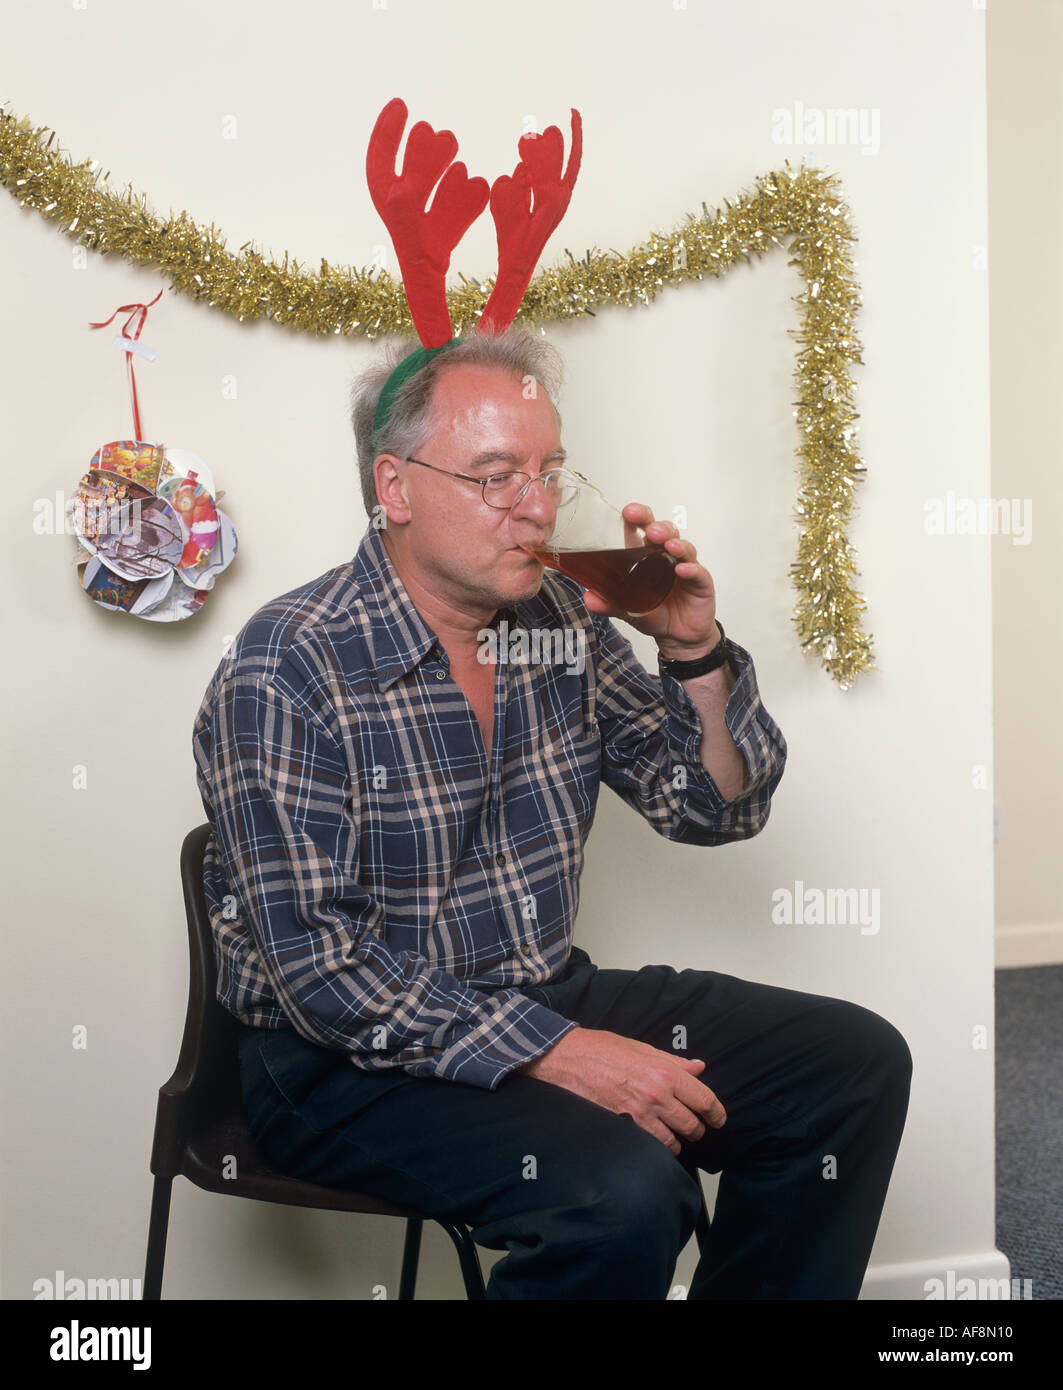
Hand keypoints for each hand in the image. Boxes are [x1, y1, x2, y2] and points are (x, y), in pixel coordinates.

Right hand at [519, 1027, 725, 1156]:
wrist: (567, 1059)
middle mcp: (656, 1095)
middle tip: (696, 1128)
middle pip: (692, 1125)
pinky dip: (657, 1146)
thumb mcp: (642, 1047)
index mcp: (665, 1072)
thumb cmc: (602, 1049)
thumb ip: (674, 1061)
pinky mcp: (623, 1126)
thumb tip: (699, 1068)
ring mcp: (639, 1114)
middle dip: (698, 1129)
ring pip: (673, 1140)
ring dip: (678, 1141)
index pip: (704, 1099)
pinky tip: (654, 1139)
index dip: (717, 1113)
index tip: (719, 1118)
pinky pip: (651, 1146)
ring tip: (675, 1136)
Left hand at [580, 503, 720, 658]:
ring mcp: (685, 568)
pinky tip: (683, 570)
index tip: (628, 512)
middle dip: (657, 526)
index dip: (638, 517)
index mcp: (647, 557)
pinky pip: (698, 572)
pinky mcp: (701, 583)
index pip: (643, 529)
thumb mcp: (628, 610)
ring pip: (683, 547)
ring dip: (675, 543)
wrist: (678, 637)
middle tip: (649, 528)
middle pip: (665, 532)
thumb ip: (610, 604)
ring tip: (668, 545)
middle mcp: (667, 557)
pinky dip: (691, 569)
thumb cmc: (656, 615)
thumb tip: (589, 599)